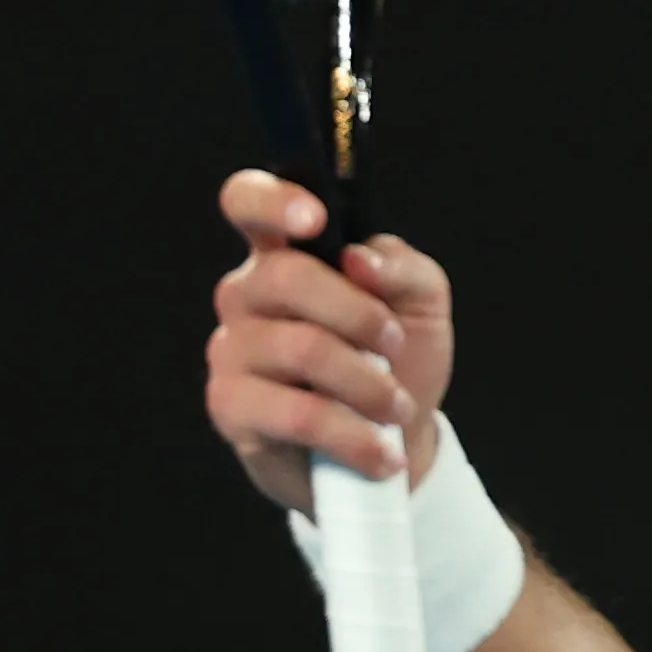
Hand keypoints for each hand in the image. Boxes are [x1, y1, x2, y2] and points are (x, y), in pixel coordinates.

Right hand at [204, 170, 456, 515]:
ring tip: (396, 408)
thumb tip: (362, 259)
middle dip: (358, 314)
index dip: (272, 200)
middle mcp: (247, 294)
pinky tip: (378, 452)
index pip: (248, 201)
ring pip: (299, 349)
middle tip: (394, 344)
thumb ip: (403, 268)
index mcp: (286, 252)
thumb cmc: (397, 361)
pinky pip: (294, 414)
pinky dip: (351, 435)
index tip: (316, 219)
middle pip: (284, 277)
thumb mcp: (421, 306)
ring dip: (368, 383)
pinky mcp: (230, 408)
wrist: (389, 443)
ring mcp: (231, 349)